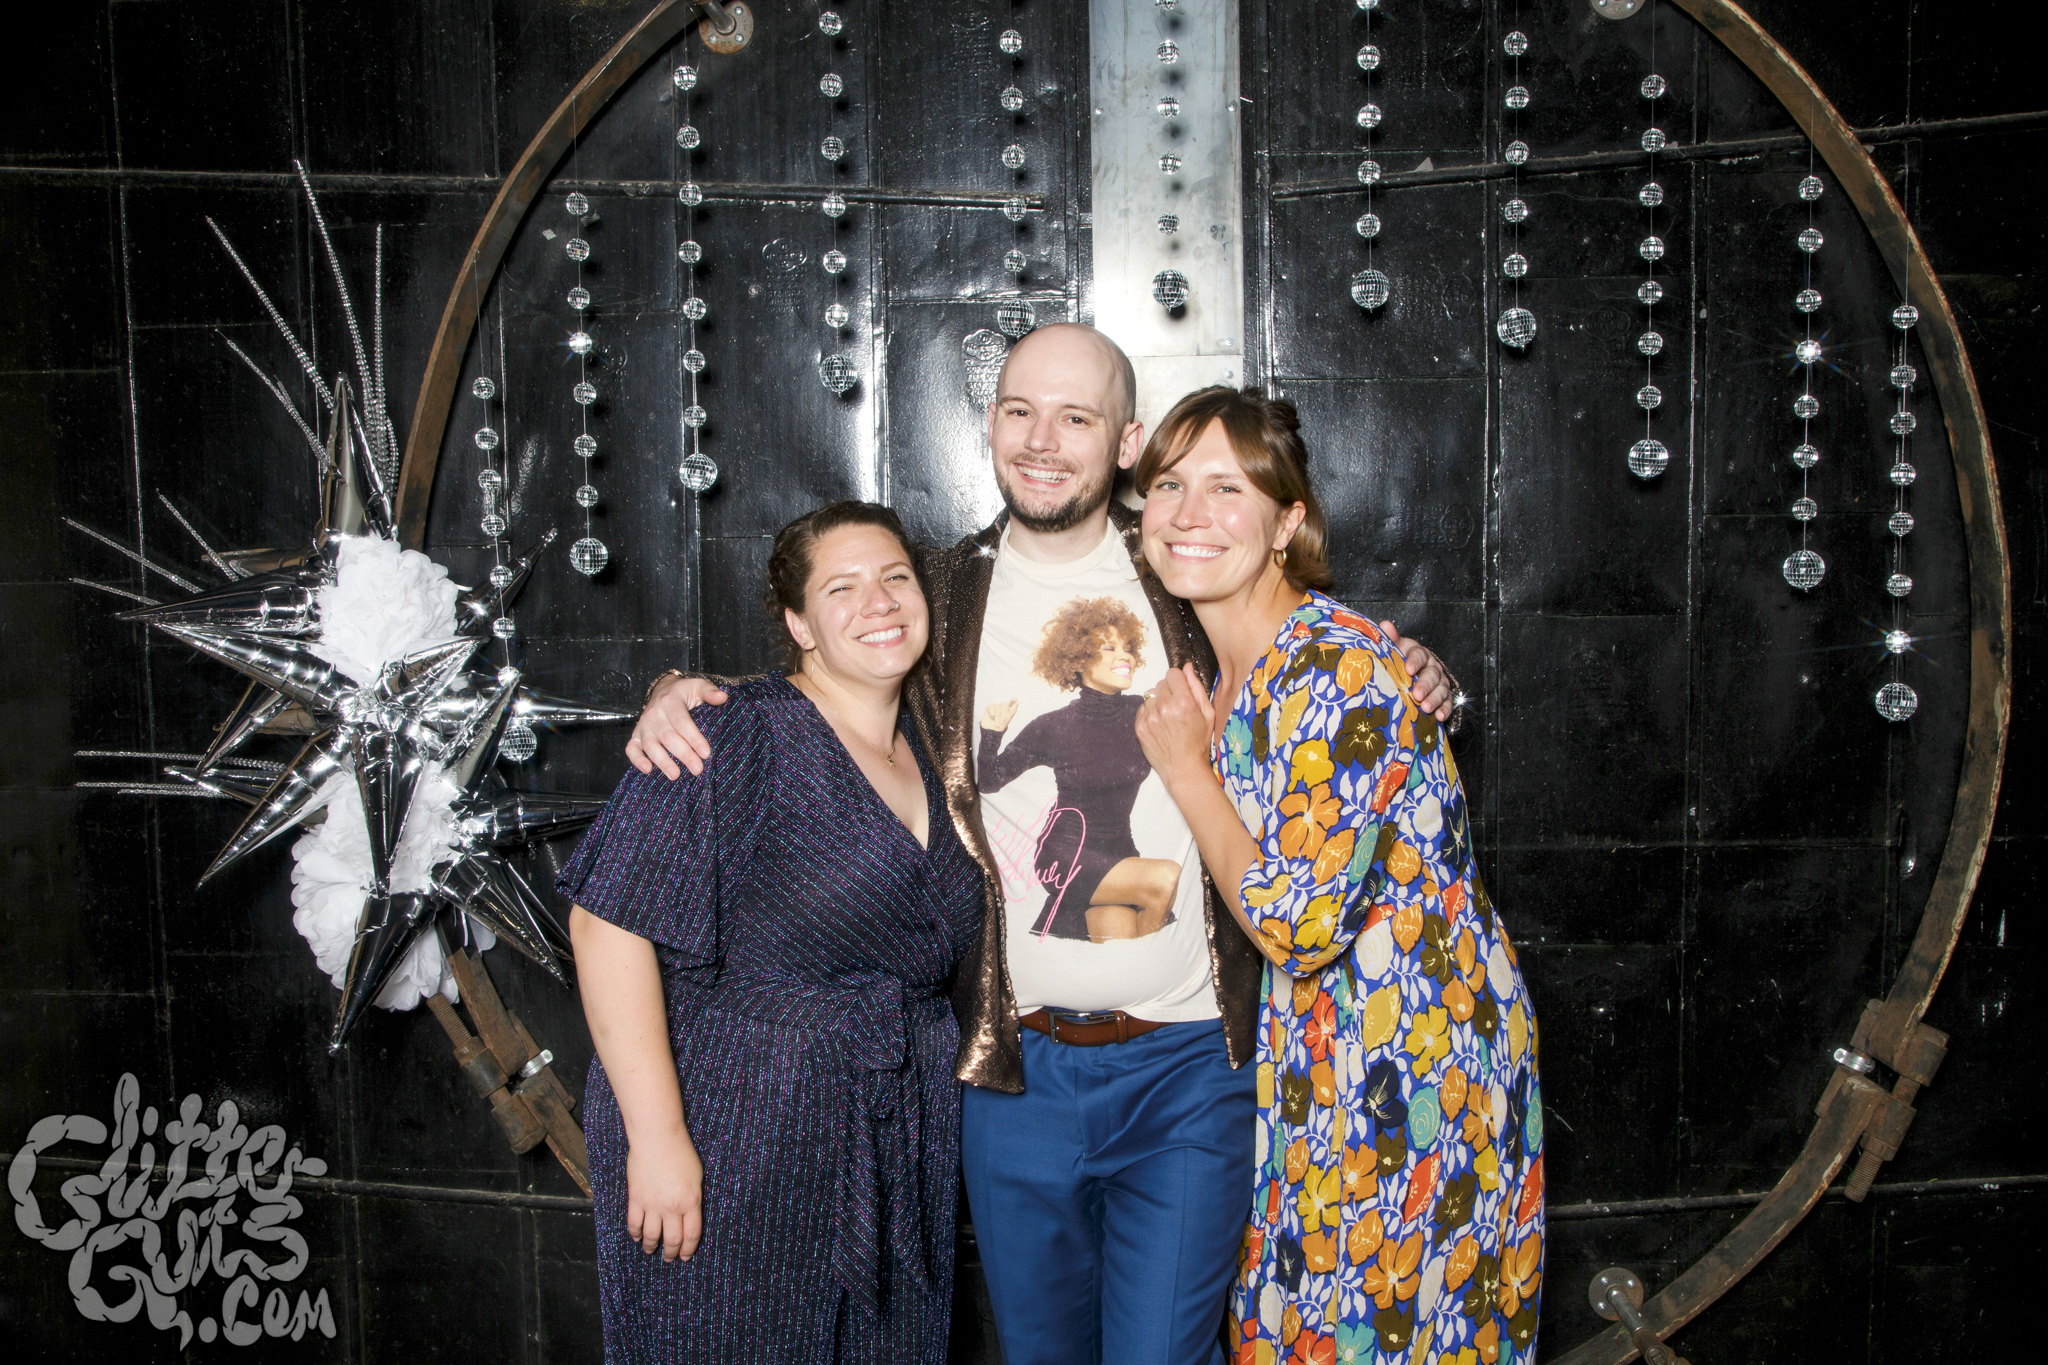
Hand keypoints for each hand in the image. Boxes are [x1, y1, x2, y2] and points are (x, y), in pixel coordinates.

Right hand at [625, 1128, 703, 1260]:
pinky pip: (634, 1223)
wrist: (657, 1138)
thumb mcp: (696, 1176)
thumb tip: (690, 1214)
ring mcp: (652, 1205)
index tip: (685, 1256)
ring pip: (651, 1235)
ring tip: (651, 1251)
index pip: (692, 1234)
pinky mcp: (636, 1199)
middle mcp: (672, 1207)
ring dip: (651, 1247)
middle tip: (669, 1259)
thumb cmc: (681, 1151)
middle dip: (671, 1253)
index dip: (688, 1249)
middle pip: (672, 1239)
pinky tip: (636, 1237)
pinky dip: (635, 1234)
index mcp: (691, 1202)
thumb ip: (693, 1198)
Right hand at [626, 674, 727, 778]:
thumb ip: (710, 692)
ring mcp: (644, 726)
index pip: (682, 722)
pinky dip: (637, 760)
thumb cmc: (683, 692)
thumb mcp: (698, 686)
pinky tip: (648, 770)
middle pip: (668, 737)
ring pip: (650, 745)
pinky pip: (632, 748)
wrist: (662, 690)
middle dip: (683, 754)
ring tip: (675, 775)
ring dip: (662, 762)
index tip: (706, 753)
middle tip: (697, 769)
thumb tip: (723, 697)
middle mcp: (654, 714)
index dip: (694, 738)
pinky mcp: (636, 735)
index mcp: (670, 701)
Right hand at [981, 699, 1018, 731]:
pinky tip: (991, 718)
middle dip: (1004, 714)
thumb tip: (1017, 703)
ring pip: (998, 708)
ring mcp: (995, 707)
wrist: (989, 732)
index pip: (1011, 703)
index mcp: (1008, 710)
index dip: (1013, 701)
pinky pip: (991, 707)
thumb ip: (1012, 712)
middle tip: (1001, 723)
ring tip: (997, 725)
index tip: (1014, 699)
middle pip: (1005, 705)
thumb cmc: (999, 727)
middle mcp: (1002, 707)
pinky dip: (992, 713)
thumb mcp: (1007, 720)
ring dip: (998, 718)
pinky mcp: (989, 708)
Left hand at [1135, 664, 1217, 788]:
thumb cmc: (1199, 742)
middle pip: (1161, 683)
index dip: (1179, 681)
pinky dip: (1150, 713)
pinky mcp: (1139, 727)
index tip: (1182, 690)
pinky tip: (1159, 725)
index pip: (1173, 673)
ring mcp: (1150, 717)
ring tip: (1167, 718)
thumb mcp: (1207, 714)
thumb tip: (1187, 667)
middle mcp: (1164, 707)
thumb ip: (1197, 688)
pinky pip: (1142, 708)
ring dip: (1158, 702)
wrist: (1183, 769)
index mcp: (1183, 701)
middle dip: (1169, 691)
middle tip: (1176, 708)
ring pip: (1150, 695)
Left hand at [1381, 620, 1453, 722]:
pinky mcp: (1444, 697)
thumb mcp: (1394, 650)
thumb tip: (1385, 625)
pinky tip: (1439, 716)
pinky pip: (1448, 703)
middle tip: (1417, 694)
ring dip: (1435, 699)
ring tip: (1426, 708)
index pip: (1419, 654)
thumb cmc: (1399, 662)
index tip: (1408, 669)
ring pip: (1441, 689)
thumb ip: (1390, 639)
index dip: (1415, 661)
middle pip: (1432, 674)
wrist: (1408, 677)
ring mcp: (1439, 682)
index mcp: (1419, 654)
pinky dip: (1445, 709)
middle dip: (1425, 684)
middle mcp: (1432, 667)